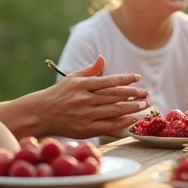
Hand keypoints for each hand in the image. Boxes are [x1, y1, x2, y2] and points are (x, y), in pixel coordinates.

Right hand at [27, 56, 150, 137]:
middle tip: (146, 93)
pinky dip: (122, 123)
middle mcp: (84, 99)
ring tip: (144, 105)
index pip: (108, 81)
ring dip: (131, 108)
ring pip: (113, 111)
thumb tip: (102, 58)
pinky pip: (108, 126)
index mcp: (81, 85)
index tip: (138, 78)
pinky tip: (132, 119)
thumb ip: (90, 70)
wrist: (41, 114)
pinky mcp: (85, 129)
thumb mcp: (72, 78)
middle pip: (114, 96)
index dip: (125, 79)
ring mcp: (84, 115)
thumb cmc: (59, 94)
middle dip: (133, 94)